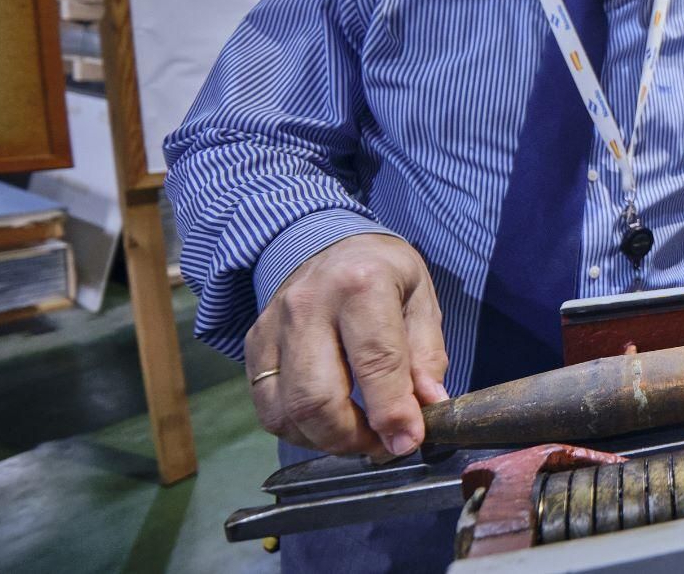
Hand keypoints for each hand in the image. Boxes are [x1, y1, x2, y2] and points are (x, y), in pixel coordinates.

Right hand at [245, 233, 448, 459]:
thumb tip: (431, 407)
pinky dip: (300, 430)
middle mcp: (308, 305)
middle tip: (384, 445)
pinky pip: (268, 409)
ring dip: (327, 440)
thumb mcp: (420, 298)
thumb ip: (427, 355)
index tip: (408, 442)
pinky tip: (328, 424)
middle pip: (317, 398)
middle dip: (354, 438)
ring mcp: (273, 327)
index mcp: (360, 284)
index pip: (375, 362)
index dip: (393, 413)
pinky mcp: (253, 345)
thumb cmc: (381, 272)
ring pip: (288, 411)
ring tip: (361, 435)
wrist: (322, 238)